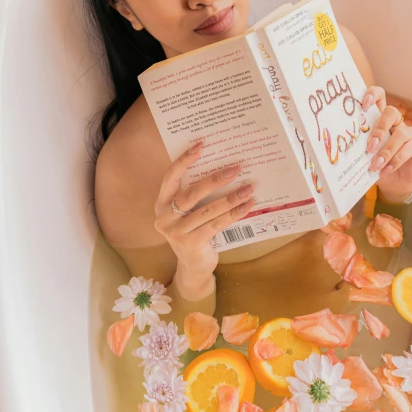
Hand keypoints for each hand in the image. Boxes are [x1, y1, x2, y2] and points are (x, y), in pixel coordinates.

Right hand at [154, 141, 254, 298]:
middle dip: (216, 179)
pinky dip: (233, 214)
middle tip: (236, 168)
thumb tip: (223, 166)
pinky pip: (216, 225)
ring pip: (208, 210)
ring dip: (231, 198)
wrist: (193, 267)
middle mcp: (165, 217)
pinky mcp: (191, 244)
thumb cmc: (193, 231)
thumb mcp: (188, 212)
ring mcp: (176, 232)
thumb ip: (195, 194)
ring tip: (249, 188)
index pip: (170, 176)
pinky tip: (247, 206)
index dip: (184, 160)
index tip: (201, 144)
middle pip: (192, 193)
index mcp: (162, 203)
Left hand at [362, 86, 411, 202]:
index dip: (373, 94)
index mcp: (380, 119)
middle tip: (369, 146)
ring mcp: (410, 132)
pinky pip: (408, 149)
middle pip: (391, 112)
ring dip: (386, 151)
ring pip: (401, 133)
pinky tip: (385, 170)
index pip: (380, 97)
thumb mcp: (365, 155)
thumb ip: (359, 146)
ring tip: (375, 165)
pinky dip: (395, 161)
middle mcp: (396, 122)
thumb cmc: (377, 165)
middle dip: (380, 128)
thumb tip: (344, 145)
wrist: (394, 184)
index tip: (363, 104)